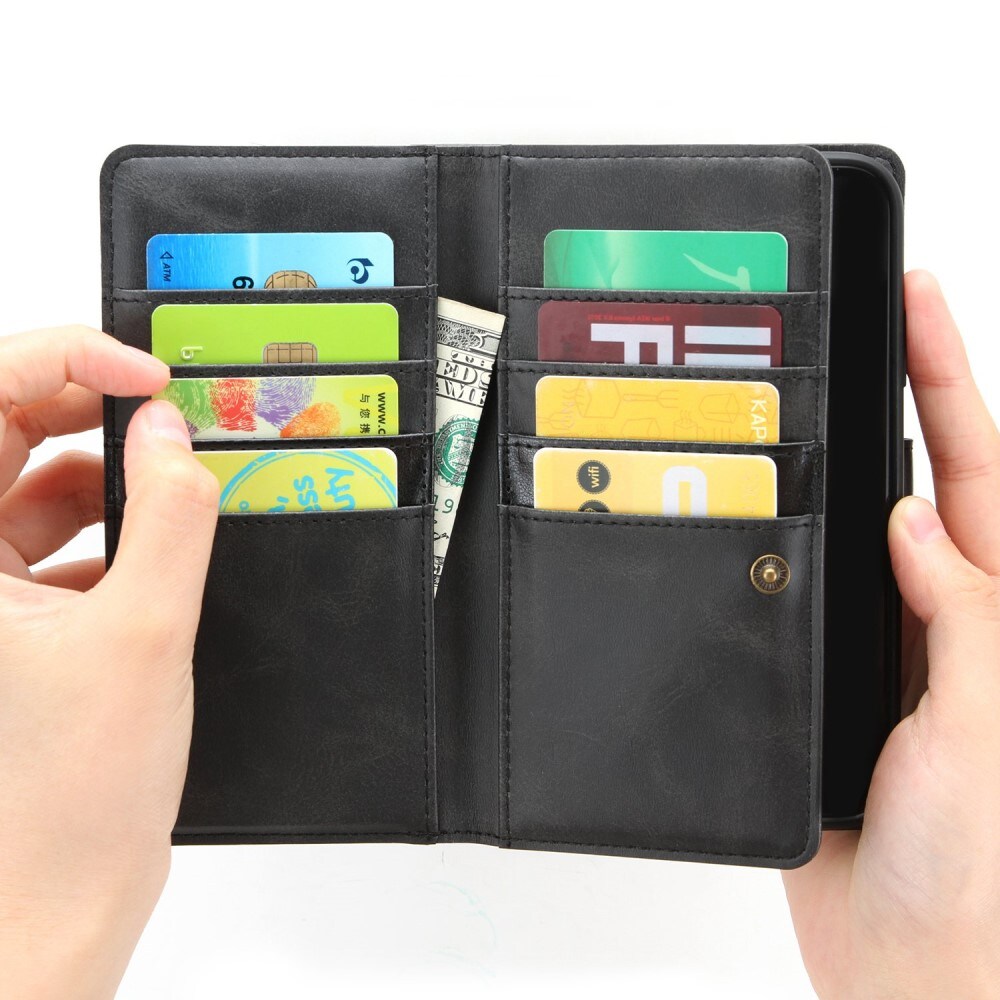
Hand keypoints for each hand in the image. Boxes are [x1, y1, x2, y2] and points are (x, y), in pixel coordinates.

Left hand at [0, 327, 218, 998]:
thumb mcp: (143, 635)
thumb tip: (174, 436)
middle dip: (93, 412)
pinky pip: (68, 538)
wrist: (64, 891)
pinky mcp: (21, 617)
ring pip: (43, 485)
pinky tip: (159, 555)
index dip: (61, 362)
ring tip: (175, 493)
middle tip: (169, 416)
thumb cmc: (69, 795)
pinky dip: (120, 529)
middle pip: (10, 433)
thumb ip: (169, 518)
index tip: (142, 376)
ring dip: (114, 478)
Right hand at [783, 272, 999, 997]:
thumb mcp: (984, 730)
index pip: (980, 474)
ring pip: (849, 536)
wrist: (905, 970)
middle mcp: (944, 624)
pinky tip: (761, 517)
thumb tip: (918, 525)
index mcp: (997, 619)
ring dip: (831, 470)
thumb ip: (966, 619)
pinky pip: (794, 599)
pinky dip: (776, 553)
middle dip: (904, 396)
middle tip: (870, 318)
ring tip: (810, 396)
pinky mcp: (824, 685)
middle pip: (921, 484)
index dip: (952, 382)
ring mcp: (882, 652)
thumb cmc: (980, 879)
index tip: (920, 303)